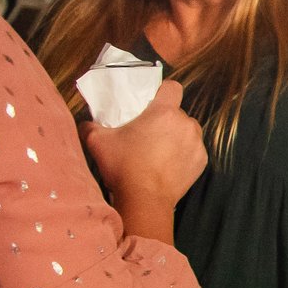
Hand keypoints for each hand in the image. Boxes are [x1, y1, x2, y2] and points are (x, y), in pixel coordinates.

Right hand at [81, 79, 206, 211]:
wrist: (145, 199)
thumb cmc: (123, 167)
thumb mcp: (97, 142)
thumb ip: (90, 125)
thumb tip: (86, 122)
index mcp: (164, 112)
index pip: (172, 87)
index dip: (162, 91)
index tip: (152, 101)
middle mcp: (185, 124)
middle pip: (177, 112)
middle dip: (165, 119)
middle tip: (147, 131)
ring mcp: (196, 143)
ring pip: (187, 131)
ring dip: (176, 136)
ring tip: (157, 150)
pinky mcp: (202, 161)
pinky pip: (193, 150)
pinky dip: (183, 154)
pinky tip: (166, 164)